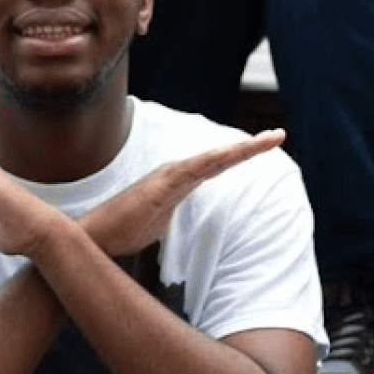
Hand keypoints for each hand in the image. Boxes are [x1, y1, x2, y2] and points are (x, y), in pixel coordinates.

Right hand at [81, 129, 285, 258]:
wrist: (94, 238)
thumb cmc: (124, 230)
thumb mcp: (159, 221)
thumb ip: (172, 213)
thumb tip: (180, 216)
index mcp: (179, 181)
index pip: (217, 164)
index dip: (242, 154)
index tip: (268, 144)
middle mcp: (175, 173)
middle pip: (220, 157)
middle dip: (250, 146)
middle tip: (279, 134)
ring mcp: (166, 178)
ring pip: (210, 160)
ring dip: (238, 150)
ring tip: (266, 140)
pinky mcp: (157, 189)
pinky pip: (188, 173)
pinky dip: (209, 162)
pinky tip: (226, 155)